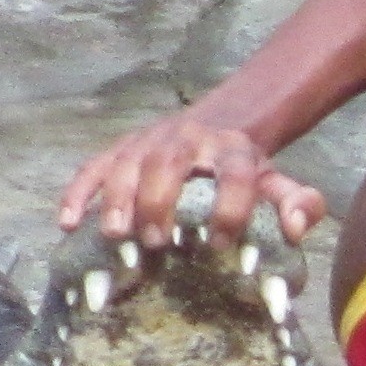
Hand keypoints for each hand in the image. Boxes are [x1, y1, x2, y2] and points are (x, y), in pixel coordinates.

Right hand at [57, 112, 326, 251]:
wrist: (223, 123)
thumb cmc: (248, 170)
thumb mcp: (278, 183)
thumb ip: (298, 204)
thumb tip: (295, 228)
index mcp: (233, 150)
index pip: (235, 174)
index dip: (230, 207)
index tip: (220, 243)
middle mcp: (189, 139)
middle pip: (169, 162)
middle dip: (159, 200)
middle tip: (156, 242)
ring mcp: (149, 141)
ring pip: (126, 162)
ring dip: (117, 198)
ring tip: (115, 236)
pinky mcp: (122, 148)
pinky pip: (93, 166)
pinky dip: (78, 193)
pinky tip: (67, 224)